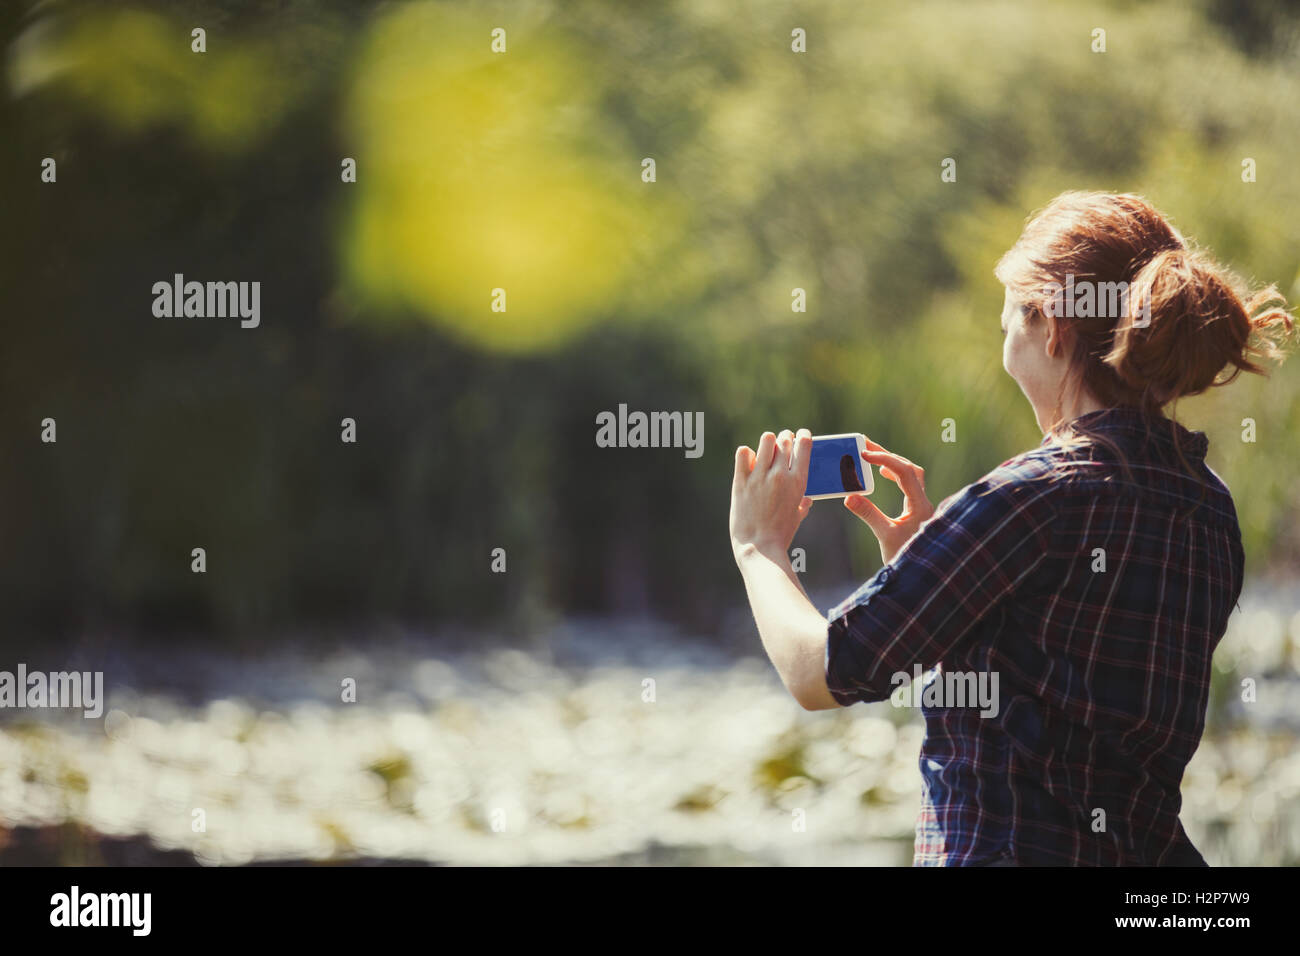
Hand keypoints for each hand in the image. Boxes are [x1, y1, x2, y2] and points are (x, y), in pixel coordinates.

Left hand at [730, 428, 814, 561]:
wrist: (758, 548)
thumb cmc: (780, 536)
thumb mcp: (796, 518)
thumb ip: (802, 505)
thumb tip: (807, 500)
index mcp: (798, 482)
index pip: (804, 444)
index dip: (802, 435)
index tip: (800, 435)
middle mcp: (781, 475)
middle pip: (785, 440)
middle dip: (784, 438)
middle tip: (781, 442)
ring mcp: (760, 477)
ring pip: (766, 440)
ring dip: (767, 442)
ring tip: (764, 450)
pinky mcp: (741, 481)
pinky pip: (743, 453)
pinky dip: (746, 453)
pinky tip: (747, 460)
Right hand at [843, 437, 933, 563]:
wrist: (921, 577)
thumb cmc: (905, 558)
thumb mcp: (884, 536)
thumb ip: (868, 514)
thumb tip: (848, 496)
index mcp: (920, 505)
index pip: (904, 472)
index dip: (884, 458)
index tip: (864, 454)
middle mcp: (924, 502)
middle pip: (909, 468)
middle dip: (887, 455)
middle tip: (865, 447)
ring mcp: (922, 506)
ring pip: (911, 474)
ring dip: (892, 463)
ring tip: (872, 457)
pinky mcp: (916, 511)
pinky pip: (908, 484)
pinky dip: (895, 475)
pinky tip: (882, 475)